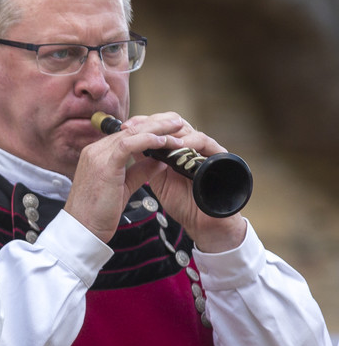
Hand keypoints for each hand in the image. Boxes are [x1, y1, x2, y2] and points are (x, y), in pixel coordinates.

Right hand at [62, 113, 248, 247]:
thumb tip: (160, 162)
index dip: (150, 130)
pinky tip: (163, 141)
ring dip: (158, 130)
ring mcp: (97, 156)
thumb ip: (140, 171)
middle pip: (130, 129)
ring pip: (131, 133)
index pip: (127, 134)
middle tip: (178, 122)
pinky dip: (147, 140)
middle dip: (157, 124)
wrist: (82, 228)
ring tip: (178, 129)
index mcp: (97, 155)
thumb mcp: (123, 187)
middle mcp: (95, 150)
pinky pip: (128, 145)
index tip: (170, 131)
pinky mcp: (104, 165)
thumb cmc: (98, 212)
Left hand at [119, 113, 247, 251]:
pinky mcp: (219, 156)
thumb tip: (128, 146)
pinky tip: (177, 145)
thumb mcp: (158, 180)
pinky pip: (205, 142)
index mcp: (176, 151)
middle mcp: (191, 147)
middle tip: (138, 126)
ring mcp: (206, 150)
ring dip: (170, 131)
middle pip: (175, 122)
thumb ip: (146, 163)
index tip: (126, 126)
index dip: (144, 124)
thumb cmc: (183, 204)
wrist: (203, 223)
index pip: (161, 127)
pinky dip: (190, 141)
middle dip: (155, 123)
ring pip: (188, 129)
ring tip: (154, 136)